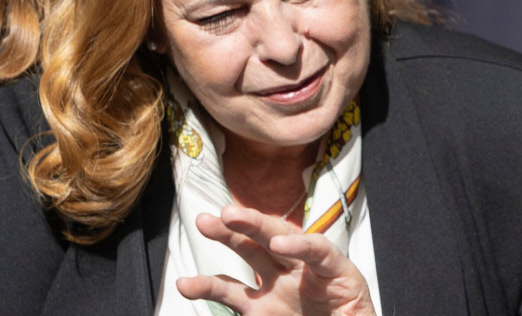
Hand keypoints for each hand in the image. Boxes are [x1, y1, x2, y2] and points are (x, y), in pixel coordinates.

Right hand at [176, 205, 376, 315]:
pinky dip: (206, 287)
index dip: (301, 244)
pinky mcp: (257, 307)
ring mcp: (277, 287)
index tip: (281, 245)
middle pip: (277, 238)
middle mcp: (302, 273)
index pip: (319, 251)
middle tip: (229, 214)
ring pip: (248, 253)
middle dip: (253, 224)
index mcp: (335, 275)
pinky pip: (229, 292)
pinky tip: (185, 284)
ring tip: (204, 223)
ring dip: (226, 236)